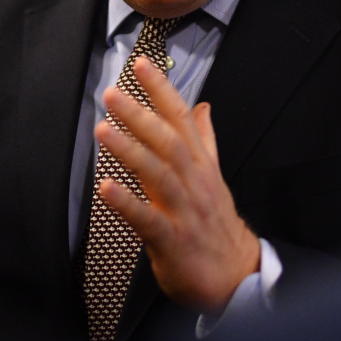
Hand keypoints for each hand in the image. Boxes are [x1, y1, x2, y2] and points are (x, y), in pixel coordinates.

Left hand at [97, 57, 259, 314]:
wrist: (237, 276)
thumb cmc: (215, 225)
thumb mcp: (214, 177)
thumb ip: (205, 141)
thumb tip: (202, 106)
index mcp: (201, 165)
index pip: (182, 119)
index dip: (162, 90)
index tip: (142, 64)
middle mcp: (194, 182)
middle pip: (169, 141)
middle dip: (140, 114)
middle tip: (111, 93)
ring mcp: (184, 211)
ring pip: (158, 174)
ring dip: (130, 150)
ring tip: (103, 130)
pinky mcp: (172, 241)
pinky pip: (148, 220)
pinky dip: (127, 203)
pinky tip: (104, 188)